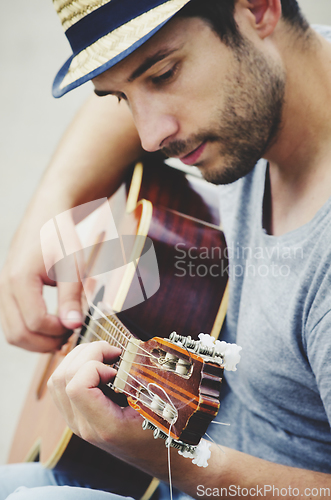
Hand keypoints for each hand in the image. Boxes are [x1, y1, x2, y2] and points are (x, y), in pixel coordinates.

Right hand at [0, 210, 83, 351]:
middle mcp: (5, 288)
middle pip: (19, 335)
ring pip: (13, 334)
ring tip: (62, 333)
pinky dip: (31, 332)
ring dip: (38, 341)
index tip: (77, 324)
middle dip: (47, 342)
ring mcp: (3, 292)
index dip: (58, 330)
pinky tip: (52, 326)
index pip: (35, 322)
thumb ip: (72, 297)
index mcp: (20, 280)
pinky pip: (13, 324)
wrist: (47, 217)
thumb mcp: (72, 265)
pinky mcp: (7, 294)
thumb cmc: (60, 237)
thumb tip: (74, 325)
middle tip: (70, 335)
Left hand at [47, 341, 149, 460]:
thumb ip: (141, 380)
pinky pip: (60, 384)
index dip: (95, 367)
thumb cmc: (161, 429)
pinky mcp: (74, 414)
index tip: (117, 368)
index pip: (77, 388)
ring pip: (57, 378)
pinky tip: (98, 365)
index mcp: (105, 426)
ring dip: (80, 357)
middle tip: (113, 352)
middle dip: (88, 353)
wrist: (152, 454)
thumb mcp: (158, 405)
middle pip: (63, 377)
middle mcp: (83, 425)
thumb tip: (128, 352)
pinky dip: (75, 365)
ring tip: (105, 355)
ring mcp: (75, 420)